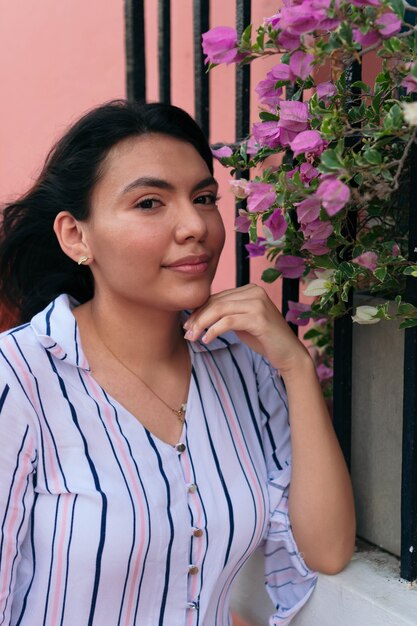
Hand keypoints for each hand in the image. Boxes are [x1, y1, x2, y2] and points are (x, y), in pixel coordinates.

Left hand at [183, 284, 310, 374]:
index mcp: (250, 289)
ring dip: (202, 324)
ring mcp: (258, 303)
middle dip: (198, 317)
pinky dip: (214, 330)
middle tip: (186, 333)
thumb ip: (227, 313)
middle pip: (217, 302)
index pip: (218, 297)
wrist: (289, 353)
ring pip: (220, 309)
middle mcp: (255, 291)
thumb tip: (199, 313)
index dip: (199, 310)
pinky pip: (228, 321)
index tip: (187, 325)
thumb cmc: (264, 339)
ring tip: (193, 337)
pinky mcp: (259, 318)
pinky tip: (206, 340)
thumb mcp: (242, 322)